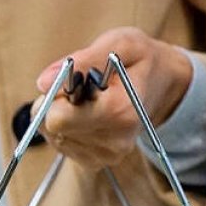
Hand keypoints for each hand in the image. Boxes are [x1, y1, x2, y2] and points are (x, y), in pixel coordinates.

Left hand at [34, 27, 192, 170]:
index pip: (58, 118)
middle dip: (56, 103)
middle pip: (51, 127)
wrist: (163, 83)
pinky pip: (59, 143)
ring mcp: (107, 155)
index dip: (57, 95)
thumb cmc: (139, 59)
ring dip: (61, 113)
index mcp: (120, 111)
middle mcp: (115, 140)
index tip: (75, 80)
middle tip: (81, 88)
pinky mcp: (97, 161)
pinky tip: (86, 114)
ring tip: (88, 100)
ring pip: (52, 135)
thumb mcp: (119, 43)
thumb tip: (43, 82)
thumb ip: (82, 60)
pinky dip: (65, 127)